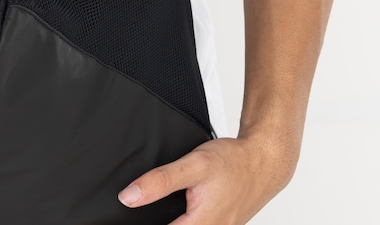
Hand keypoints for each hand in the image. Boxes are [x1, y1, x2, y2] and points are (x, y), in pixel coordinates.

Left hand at [117, 135, 297, 223]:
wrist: (264, 161)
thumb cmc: (233, 162)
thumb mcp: (193, 165)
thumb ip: (161, 181)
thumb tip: (128, 197)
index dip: (138, 224)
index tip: (115, 221)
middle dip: (153, 220)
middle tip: (137, 204)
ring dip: (167, 219)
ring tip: (150, 207)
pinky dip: (181, 219)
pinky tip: (174, 208)